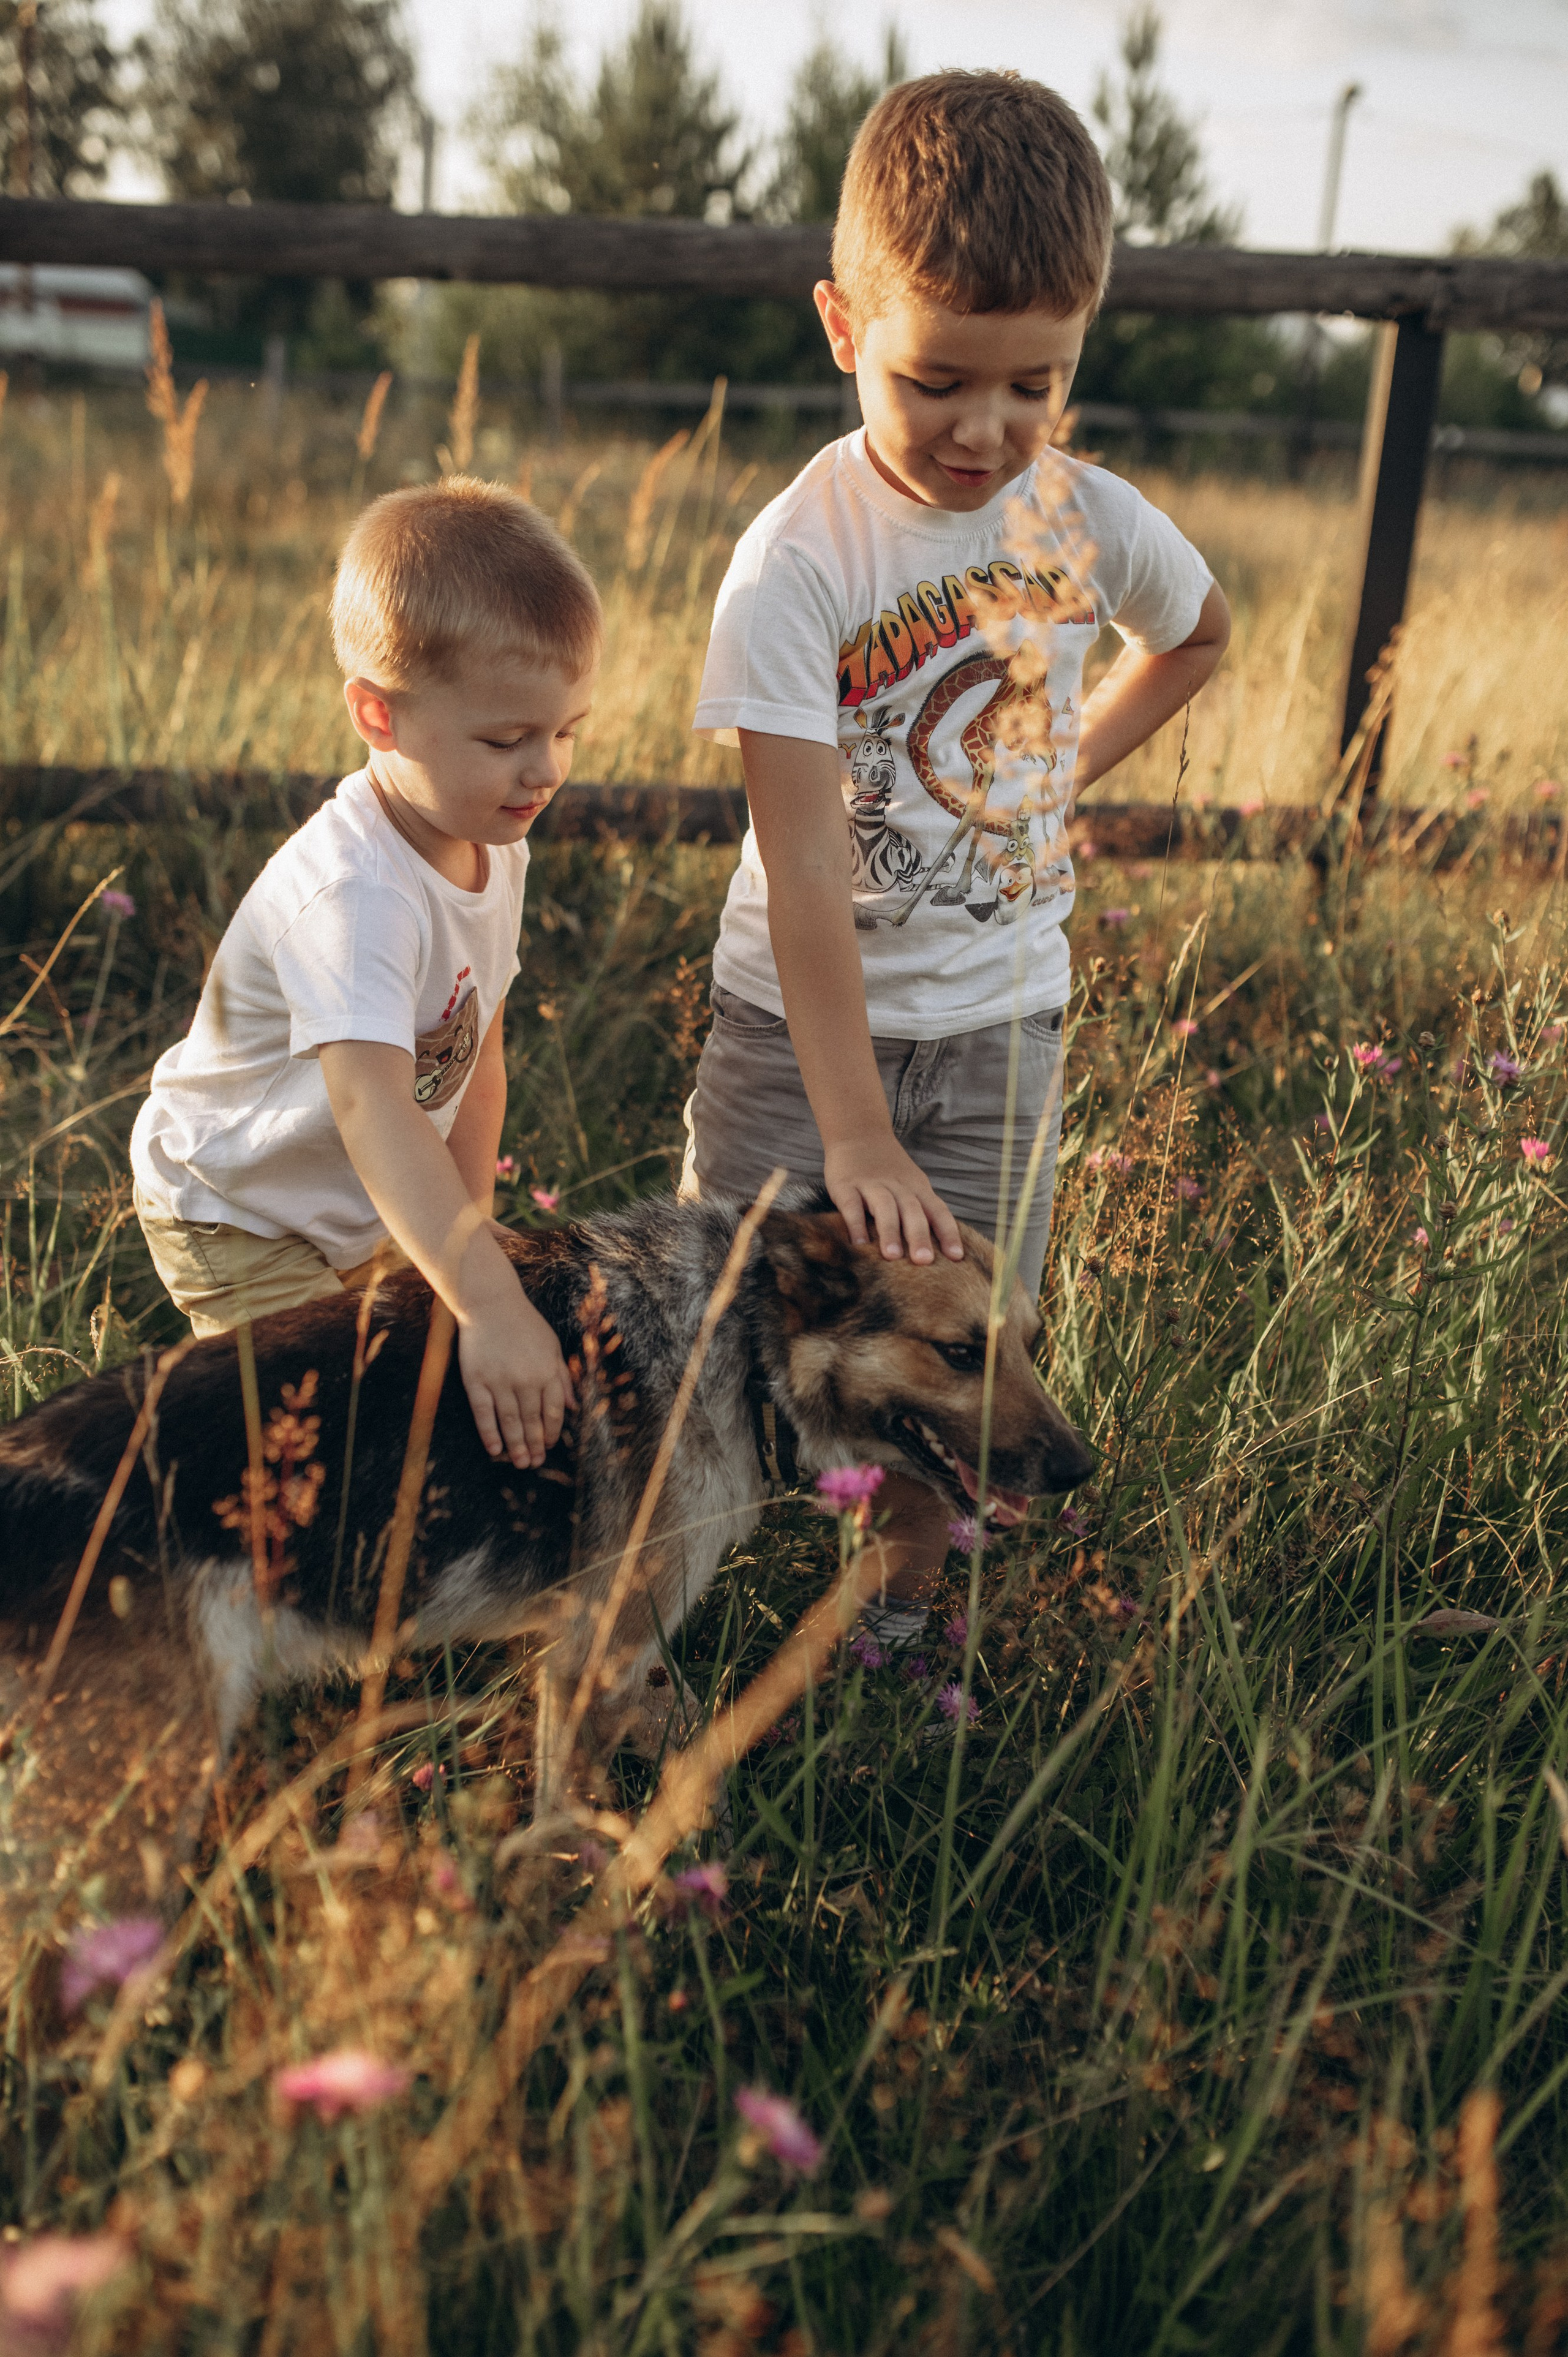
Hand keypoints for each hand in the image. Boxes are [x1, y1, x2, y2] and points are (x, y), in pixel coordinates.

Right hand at [458, 1290, 577, 1468]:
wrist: (490, 1303)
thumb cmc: (524, 1324)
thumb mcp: (552, 1346)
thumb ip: (563, 1376)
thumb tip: (574, 1407)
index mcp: (546, 1371)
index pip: (553, 1411)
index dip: (552, 1432)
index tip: (549, 1445)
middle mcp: (525, 1379)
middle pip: (532, 1420)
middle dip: (535, 1445)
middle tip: (534, 1463)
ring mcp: (499, 1381)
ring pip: (510, 1421)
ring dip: (516, 1445)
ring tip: (520, 1463)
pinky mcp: (476, 1380)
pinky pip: (484, 1413)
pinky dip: (489, 1433)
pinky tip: (495, 1450)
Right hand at [823, 1135, 963, 1264]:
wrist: (858, 1132)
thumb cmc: (888, 1168)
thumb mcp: (912, 1183)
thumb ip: (922, 1210)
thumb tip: (937, 1250)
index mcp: (918, 1188)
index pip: (938, 1211)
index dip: (948, 1233)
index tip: (956, 1258)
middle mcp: (898, 1186)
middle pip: (912, 1211)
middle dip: (919, 1236)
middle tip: (923, 1261)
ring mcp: (871, 1185)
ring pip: (885, 1207)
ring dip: (890, 1231)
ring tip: (892, 1257)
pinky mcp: (846, 1185)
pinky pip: (852, 1206)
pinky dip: (856, 1224)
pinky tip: (858, 1244)